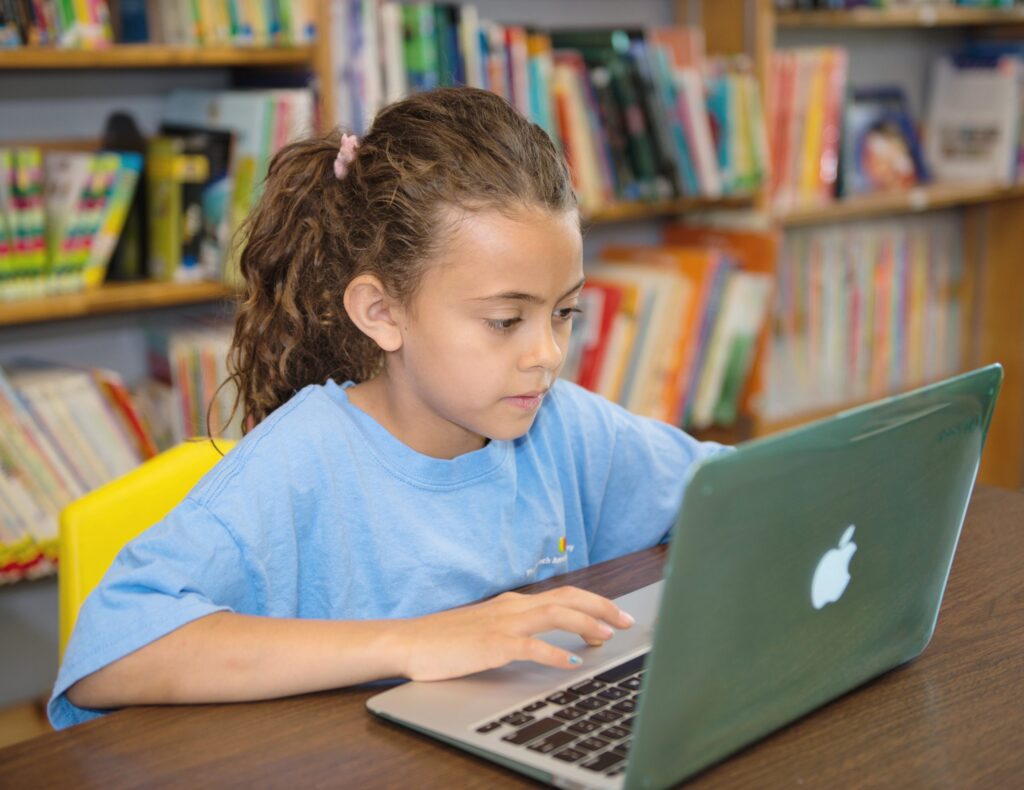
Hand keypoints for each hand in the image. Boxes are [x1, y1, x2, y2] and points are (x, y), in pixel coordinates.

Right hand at [391, 586, 634, 681]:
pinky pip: (529, 646)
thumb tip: (546, 639)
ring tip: (606, 636)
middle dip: (601, 607)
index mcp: (513, 604)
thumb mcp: (487, 628)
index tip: (615, 616)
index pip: (562, 596)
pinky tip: (570, 663)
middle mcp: (512, 608)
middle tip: (625, 621)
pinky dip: (553, 653)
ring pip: (554, 614)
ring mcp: (502, 625)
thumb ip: (515, 629)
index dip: (593, 604)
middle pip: (567, 598)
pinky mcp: (491, 645)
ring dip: (585, 623)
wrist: (408, 642)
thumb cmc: (445, 640)